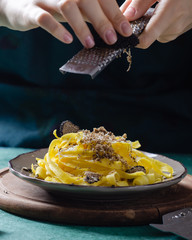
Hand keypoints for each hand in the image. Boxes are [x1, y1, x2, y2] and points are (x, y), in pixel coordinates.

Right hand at [0, 0, 132, 47]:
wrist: (18, 3)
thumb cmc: (53, 6)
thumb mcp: (75, 7)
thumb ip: (92, 14)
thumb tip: (116, 29)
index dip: (114, 13)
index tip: (126, 31)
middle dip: (102, 20)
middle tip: (112, 39)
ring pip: (66, 6)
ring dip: (81, 26)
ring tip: (90, 44)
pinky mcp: (30, 10)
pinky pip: (44, 18)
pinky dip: (56, 29)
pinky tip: (67, 40)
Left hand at [121, 0, 191, 48]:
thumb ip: (140, 2)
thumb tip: (125, 17)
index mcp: (170, 13)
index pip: (144, 40)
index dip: (132, 39)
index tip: (125, 31)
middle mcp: (174, 27)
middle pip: (146, 36)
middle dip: (140, 24)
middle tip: (143, 8)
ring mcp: (178, 31)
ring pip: (154, 33)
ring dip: (150, 22)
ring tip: (157, 6)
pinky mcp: (180, 31)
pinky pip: (163, 31)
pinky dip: (159, 22)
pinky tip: (165, 9)